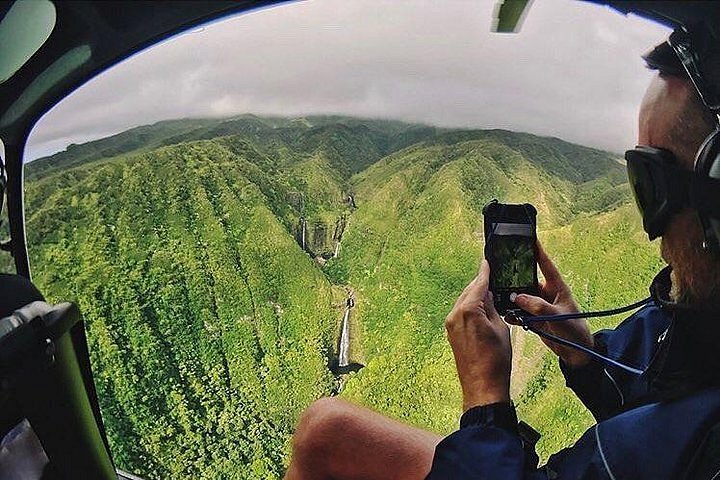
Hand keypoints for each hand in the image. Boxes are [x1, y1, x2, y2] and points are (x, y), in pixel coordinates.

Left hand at [445, 260, 510, 410]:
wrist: (482, 386)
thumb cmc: (496, 359)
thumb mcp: (500, 328)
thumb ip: (493, 308)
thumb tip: (488, 296)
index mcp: (469, 310)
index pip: (479, 284)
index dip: (485, 272)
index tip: (487, 262)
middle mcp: (455, 314)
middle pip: (469, 291)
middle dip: (480, 284)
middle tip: (491, 275)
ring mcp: (450, 324)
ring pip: (464, 302)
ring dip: (475, 296)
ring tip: (489, 292)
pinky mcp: (450, 333)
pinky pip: (460, 313)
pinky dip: (470, 308)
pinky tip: (481, 308)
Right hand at [512, 242, 593, 367]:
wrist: (576, 353)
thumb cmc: (574, 330)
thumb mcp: (558, 316)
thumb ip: (538, 306)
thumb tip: (517, 297)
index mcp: (557, 288)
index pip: (546, 265)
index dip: (538, 251)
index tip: (530, 238)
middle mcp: (546, 294)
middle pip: (527, 280)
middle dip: (515, 277)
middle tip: (501, 271)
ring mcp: (539, 306)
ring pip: (521, 297)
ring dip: (511, 298)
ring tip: (499, 296)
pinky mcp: (534, 318)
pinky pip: (519, 312)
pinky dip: (511, 313)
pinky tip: (505, 314)